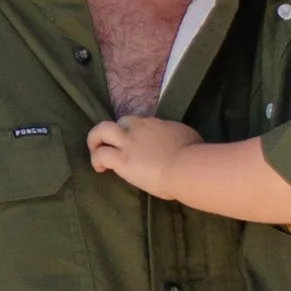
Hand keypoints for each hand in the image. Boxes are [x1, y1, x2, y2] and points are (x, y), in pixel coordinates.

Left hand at [87, 114, 203, 197]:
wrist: (187, 168)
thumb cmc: (195, 156)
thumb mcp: (188, 137)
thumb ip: (177, 136)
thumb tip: (178, 142)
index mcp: (157, 124)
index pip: (140, 123)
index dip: (136, 132)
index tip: (138, 145)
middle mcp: (140, 128)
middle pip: (121, 121)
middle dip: (114, 131)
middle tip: (112, 145)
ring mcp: (129, 142)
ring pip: (102, 130)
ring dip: (96, 140)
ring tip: (96, 152)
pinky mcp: (122, 160)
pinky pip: (100, 155)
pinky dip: (96, 160)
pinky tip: (100, 169)